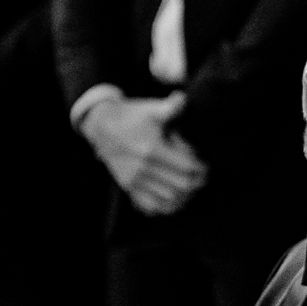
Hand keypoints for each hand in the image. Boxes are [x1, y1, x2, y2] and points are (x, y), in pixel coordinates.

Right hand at [78, 91, 207, 216]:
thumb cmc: (132, 115)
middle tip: (202, 176)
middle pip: (181, 186)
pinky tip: (175, 197)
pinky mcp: (128, 187)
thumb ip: (171, 107)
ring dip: (185, 196)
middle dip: (197, 183)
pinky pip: (151, 206)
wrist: (101, 125)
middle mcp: (143, 168)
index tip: (206, 164)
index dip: (202, 168)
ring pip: (169, 200)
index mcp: (152, 149)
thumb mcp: (151, 109)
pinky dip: (167, 206)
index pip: (187, 168)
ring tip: (192, 187)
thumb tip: (184, 99)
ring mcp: (134, 180)